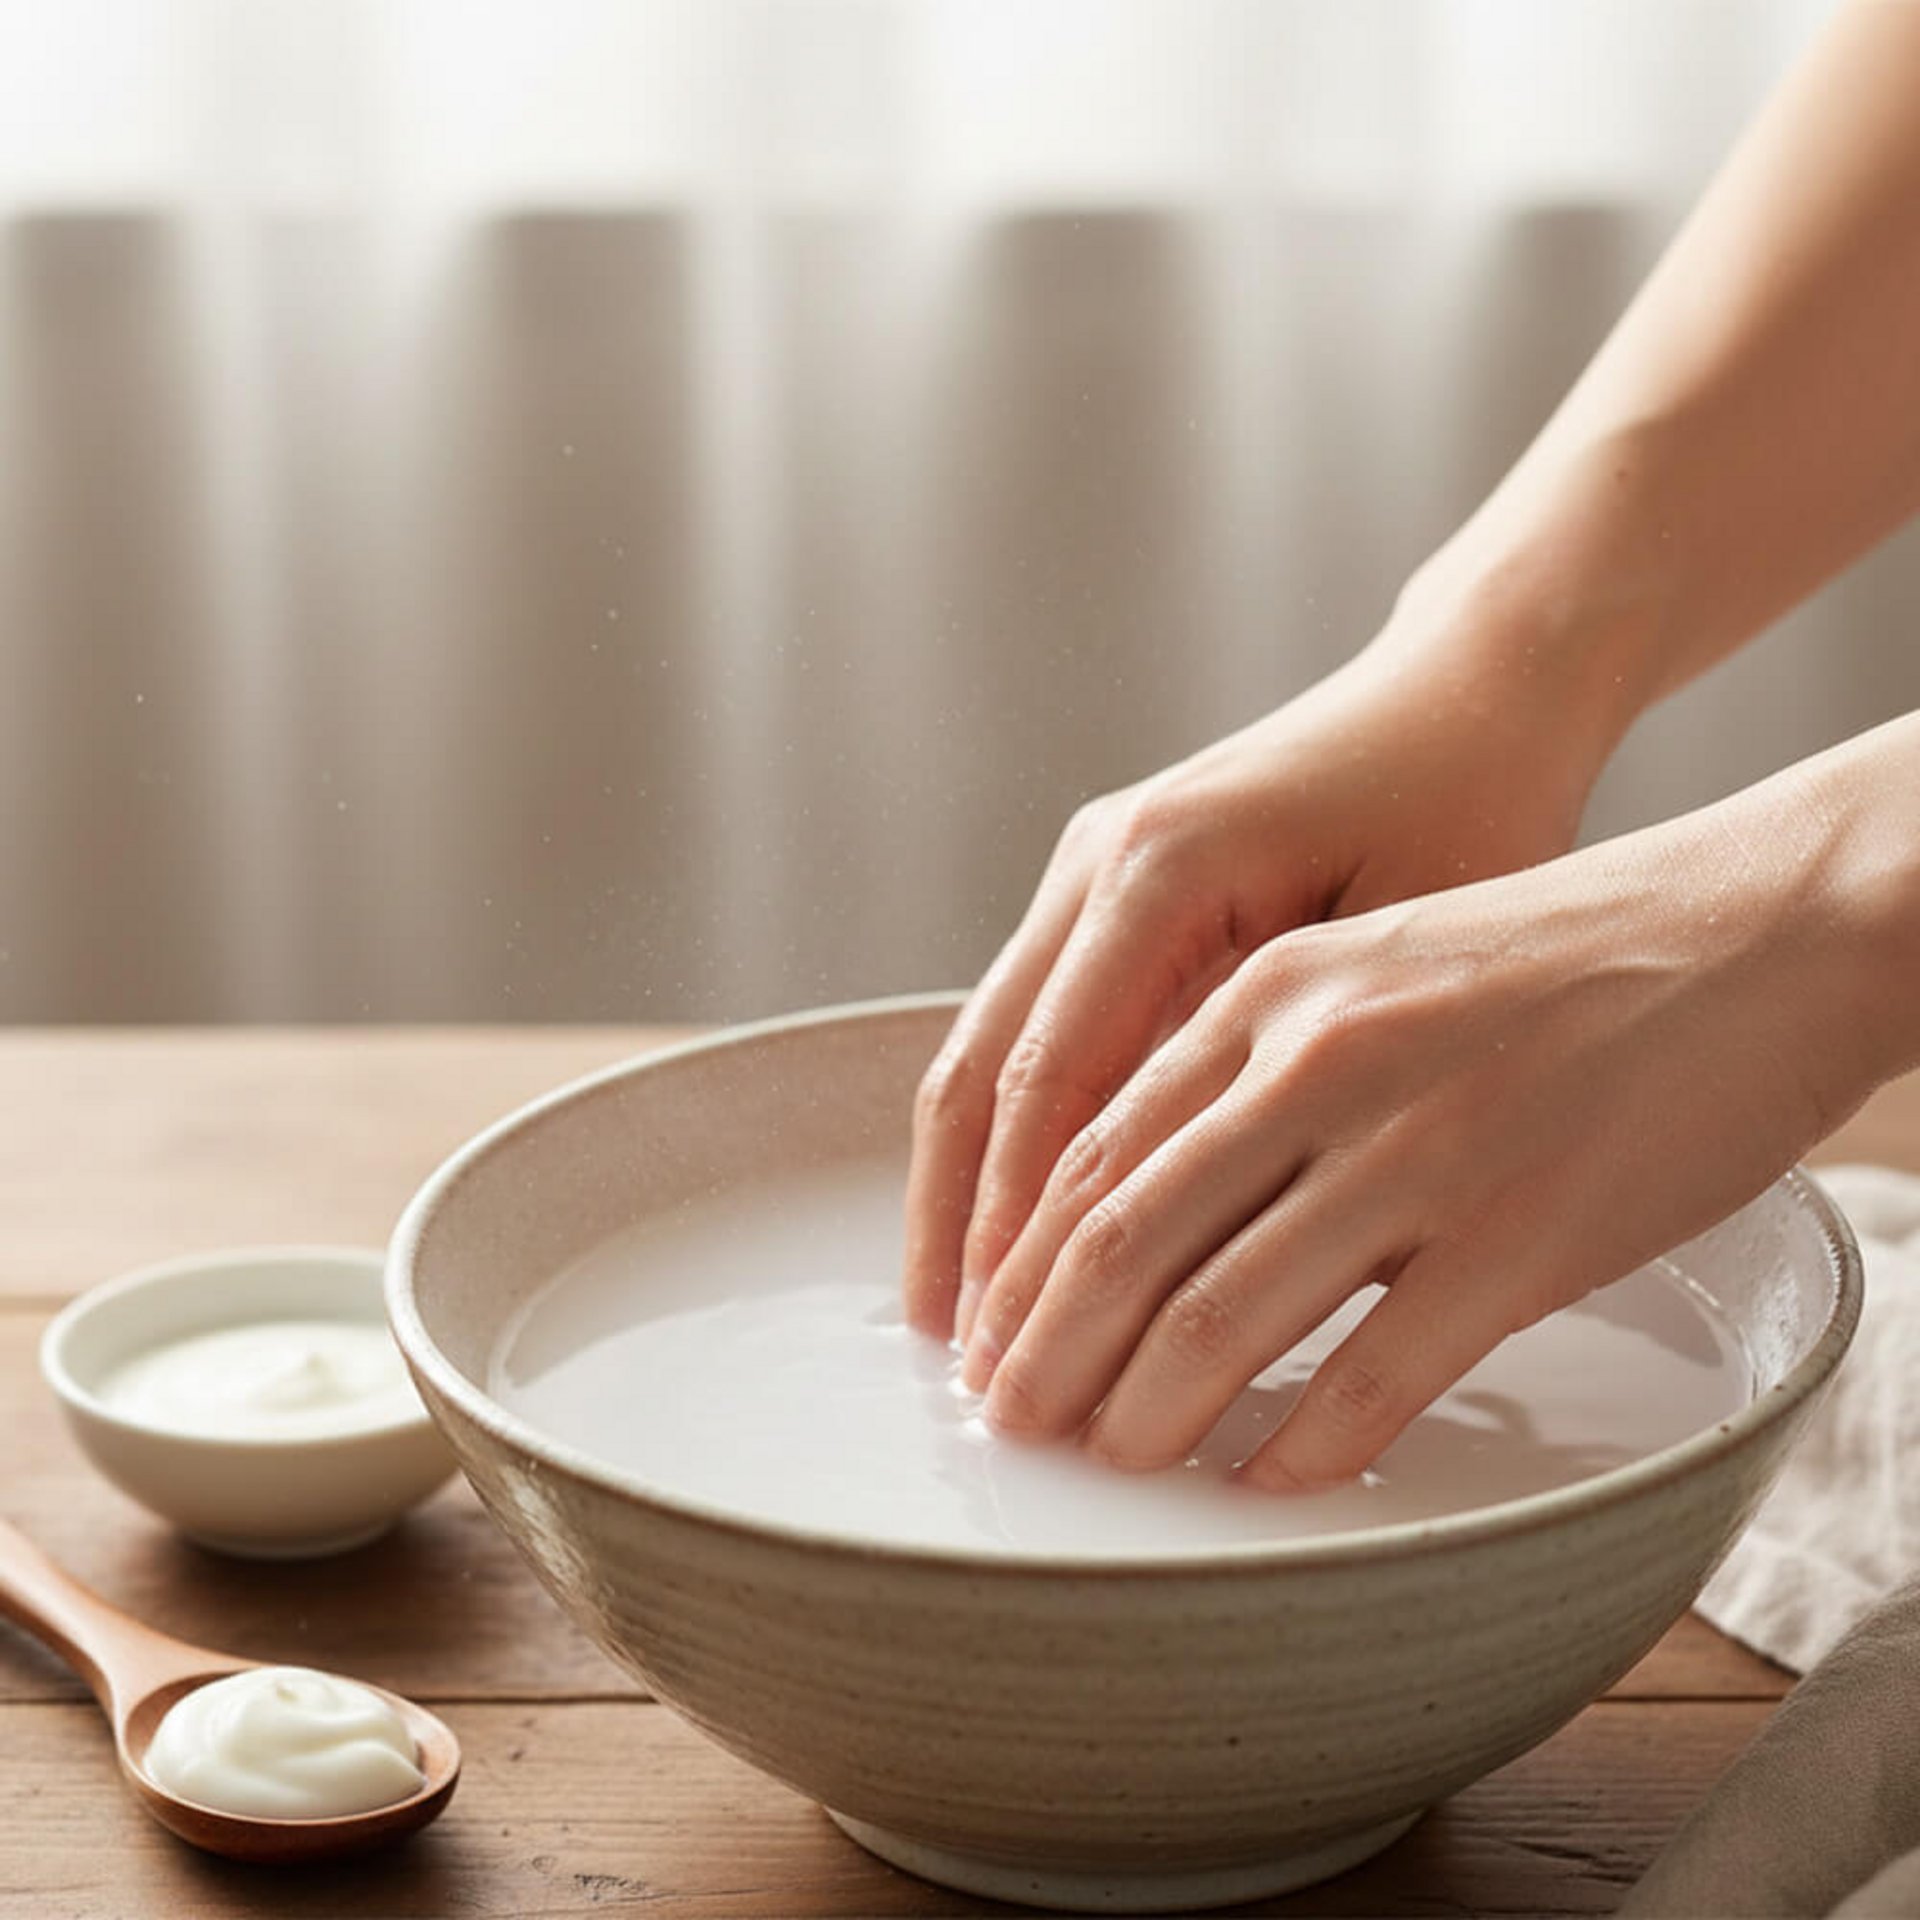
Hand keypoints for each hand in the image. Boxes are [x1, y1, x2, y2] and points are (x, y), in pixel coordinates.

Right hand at [902, 630, 1614, 1350]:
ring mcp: (1096, 869)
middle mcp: (1102, 861)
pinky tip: (1022, 1218)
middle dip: (965, 1223)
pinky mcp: (1117, 891)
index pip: (1057, 1075)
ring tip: (963, 1315)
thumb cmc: (1478, 796)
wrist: (1473, 683)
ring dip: (969, 1184)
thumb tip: (1266, 1259)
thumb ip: (1327, 1080)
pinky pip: (1039, 1024)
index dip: (1023, 1222)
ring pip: (991, 1046)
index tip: (1015, 1340)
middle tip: (964, 1362)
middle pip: (986, 1065)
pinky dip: (1018, 1130)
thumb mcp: (1424, 944)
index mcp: (1166, 867)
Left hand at [953, 764, 1896, 1489]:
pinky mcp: (1524, 1231)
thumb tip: (1166, 1213)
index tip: (990, 1341)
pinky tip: (1270, 1482)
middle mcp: (1322, 1061)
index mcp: (1272, 994)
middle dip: (1047, 1353)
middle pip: (1124, 1238)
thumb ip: (1260, 1073)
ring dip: (1145, 1413)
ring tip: (1112, 1468)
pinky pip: (1374, 1371)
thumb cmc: (1560, 959)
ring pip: (1221, 1313)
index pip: (1094, 1149)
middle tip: (1013, 1427)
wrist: (1758, 927)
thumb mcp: (1374, 972)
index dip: (1021, 1263)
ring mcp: (1421, 1148)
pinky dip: (1301, 1443)